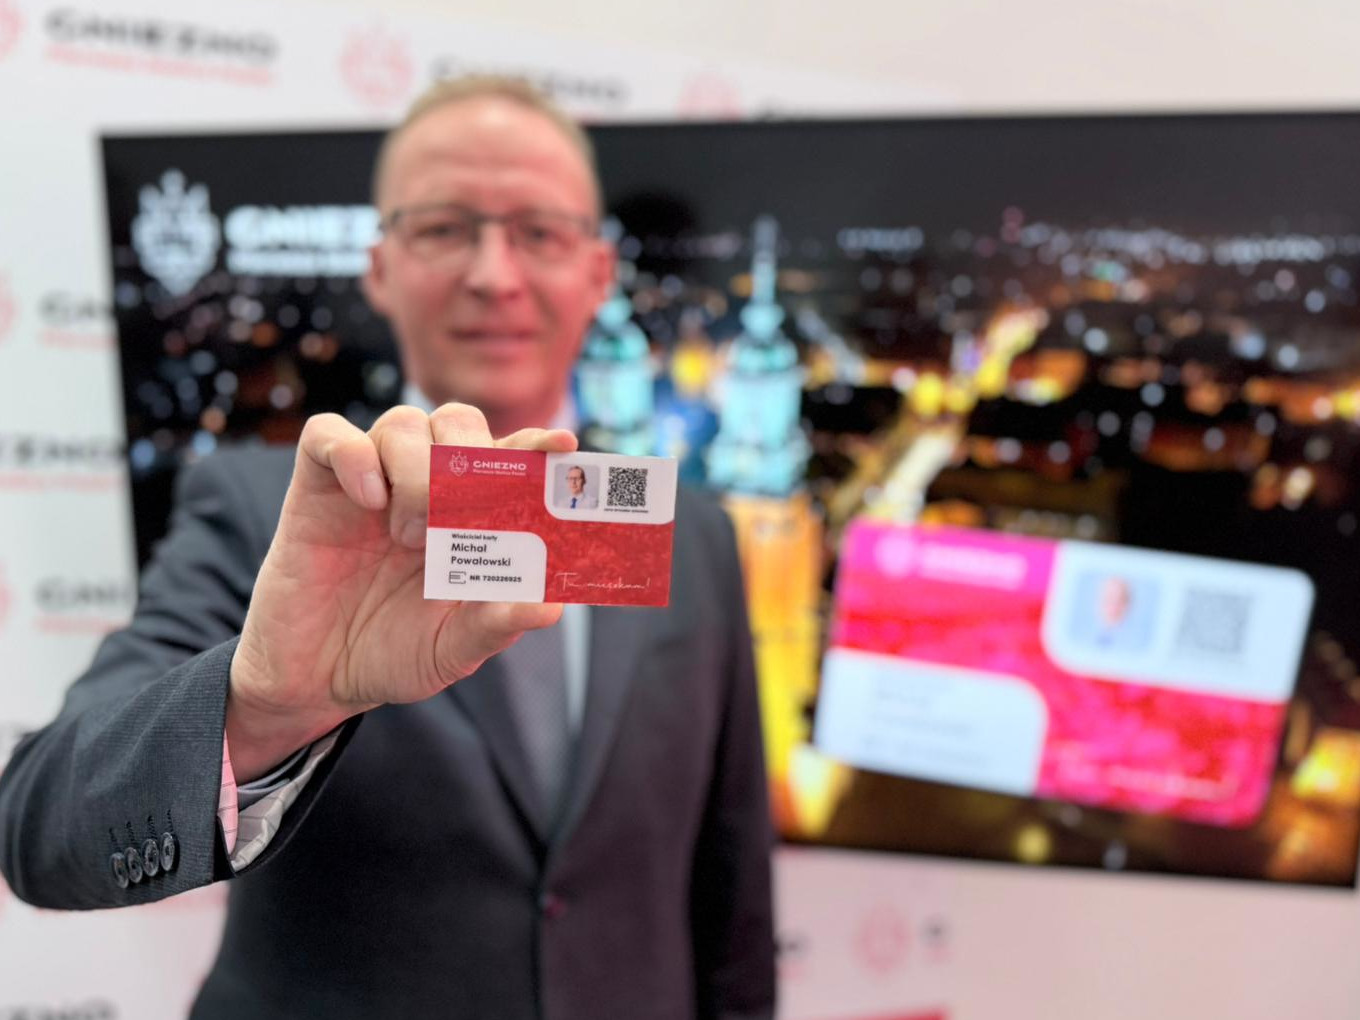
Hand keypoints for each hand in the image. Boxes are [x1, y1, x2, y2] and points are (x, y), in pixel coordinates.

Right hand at [225, 403, 574, 781]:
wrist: (317, 679)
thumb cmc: (394, 653)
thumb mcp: (455, 648)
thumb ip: (498, 624)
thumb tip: (550, 607)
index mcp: (470, 515)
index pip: (510, 456)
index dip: (537, 443)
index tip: (563, 444)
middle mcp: (424, 487)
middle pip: (458, 422)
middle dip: (468, 456)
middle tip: (458, 514)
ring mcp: (371, 482)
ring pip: (403, 422)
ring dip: (415, 467)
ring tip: (408, 533)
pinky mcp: (317, 486)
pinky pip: (328, 434)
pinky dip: (353, 455)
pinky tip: (367, 501)